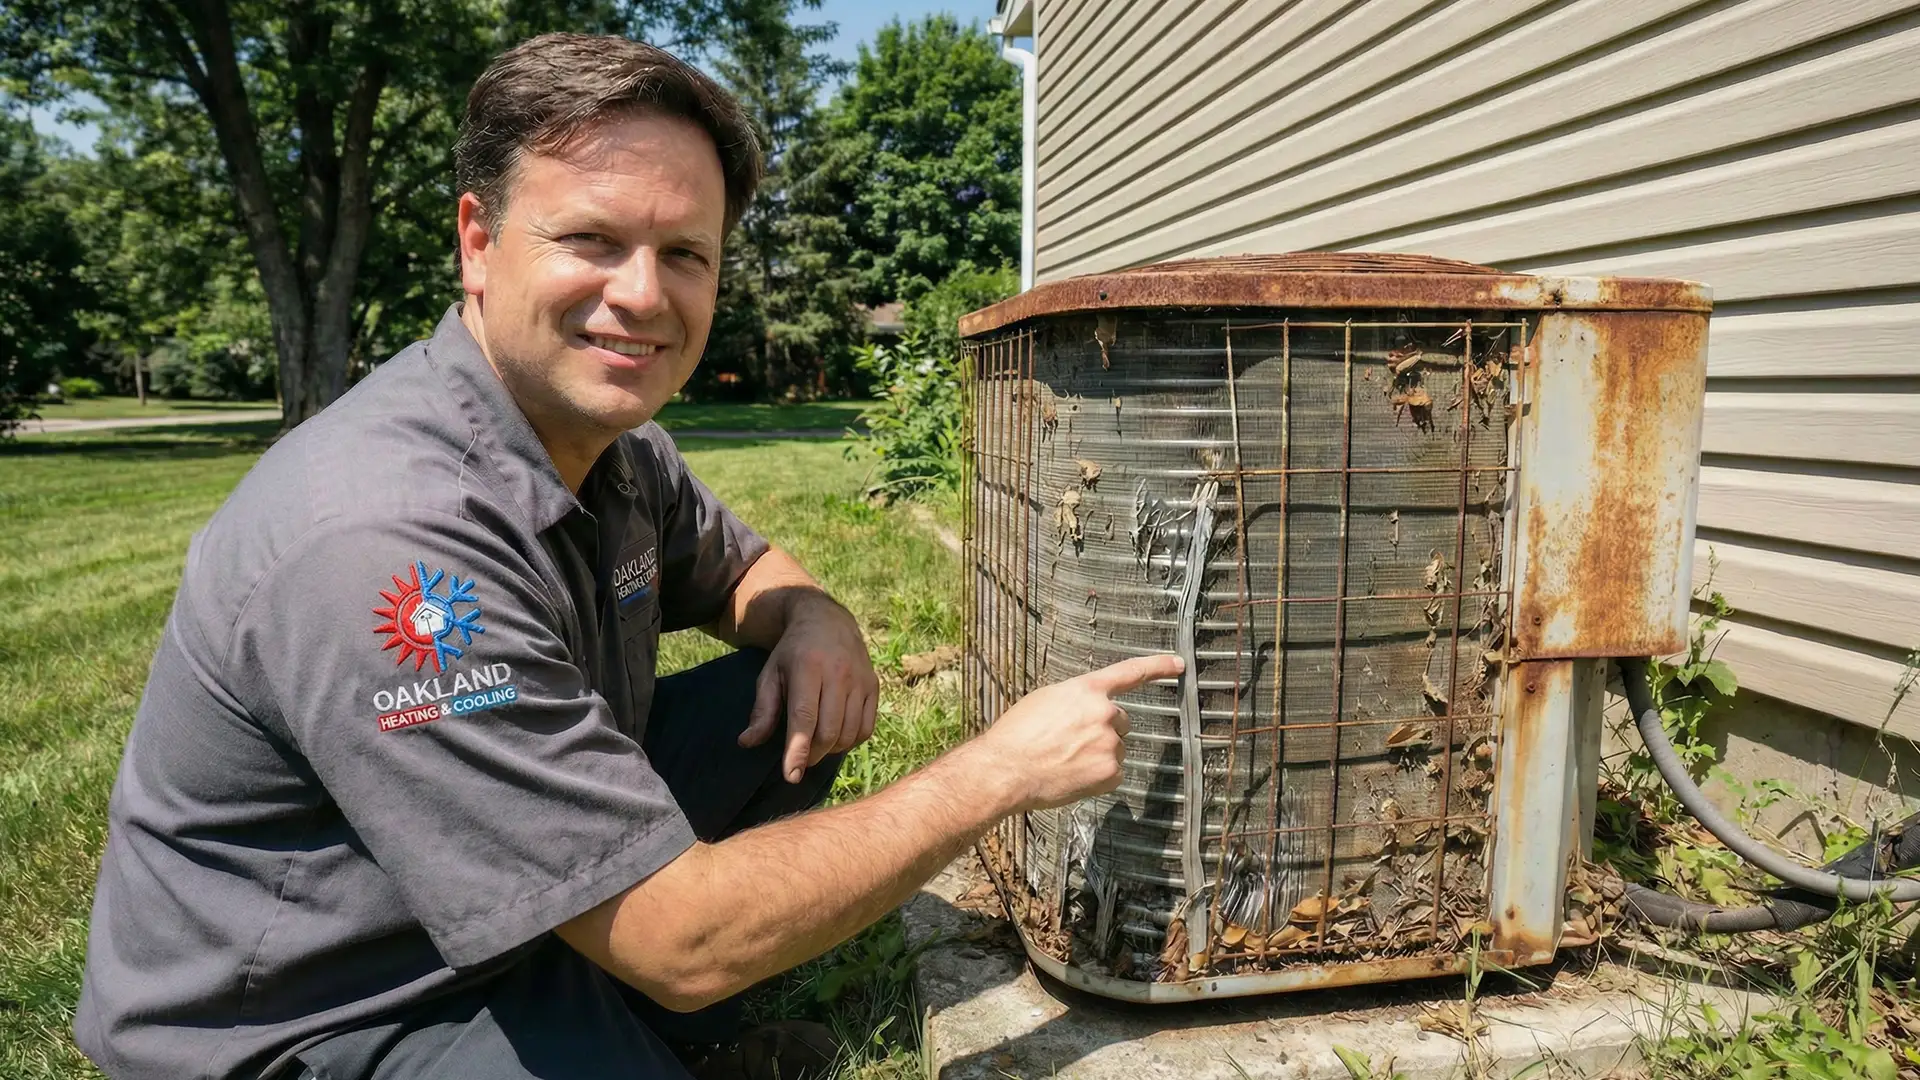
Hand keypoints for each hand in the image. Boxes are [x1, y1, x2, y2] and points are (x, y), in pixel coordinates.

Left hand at [738, 594, 879, 782]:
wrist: (827, 622)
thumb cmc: (793, 653)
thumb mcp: (770, 674)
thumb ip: (762, 710)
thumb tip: (747, 743)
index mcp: (807, 667)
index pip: (804, 718)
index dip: (798, 750)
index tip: (791, 775)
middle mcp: (838, 673)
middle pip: (828, 731)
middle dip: (812, 755)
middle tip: (799, 759)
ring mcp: (860, 680)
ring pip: (848, 734)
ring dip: (830, 750)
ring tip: (815, 745)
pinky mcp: (874, 687)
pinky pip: (865, 728)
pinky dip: (850, 742)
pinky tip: (836, 736)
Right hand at [979, 653, 1183, 811]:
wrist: (1005, 770)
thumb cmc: (1016, 736)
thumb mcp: (1045, 701)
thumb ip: (1075, 700)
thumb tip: (1086, 709)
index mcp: (1086, 690)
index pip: (1130, 672)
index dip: (1158, 666)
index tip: (1180, 664)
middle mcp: (1104, 713)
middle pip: (1120, 721)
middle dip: (1102, 731)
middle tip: (1070, 742)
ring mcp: (1110, 744)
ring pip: (1115, 748)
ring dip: (1097, 754)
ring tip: (1064, 760)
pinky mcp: (1110, 772)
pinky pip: (1113, 773)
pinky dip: (1098, 777)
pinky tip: (1072, 776)